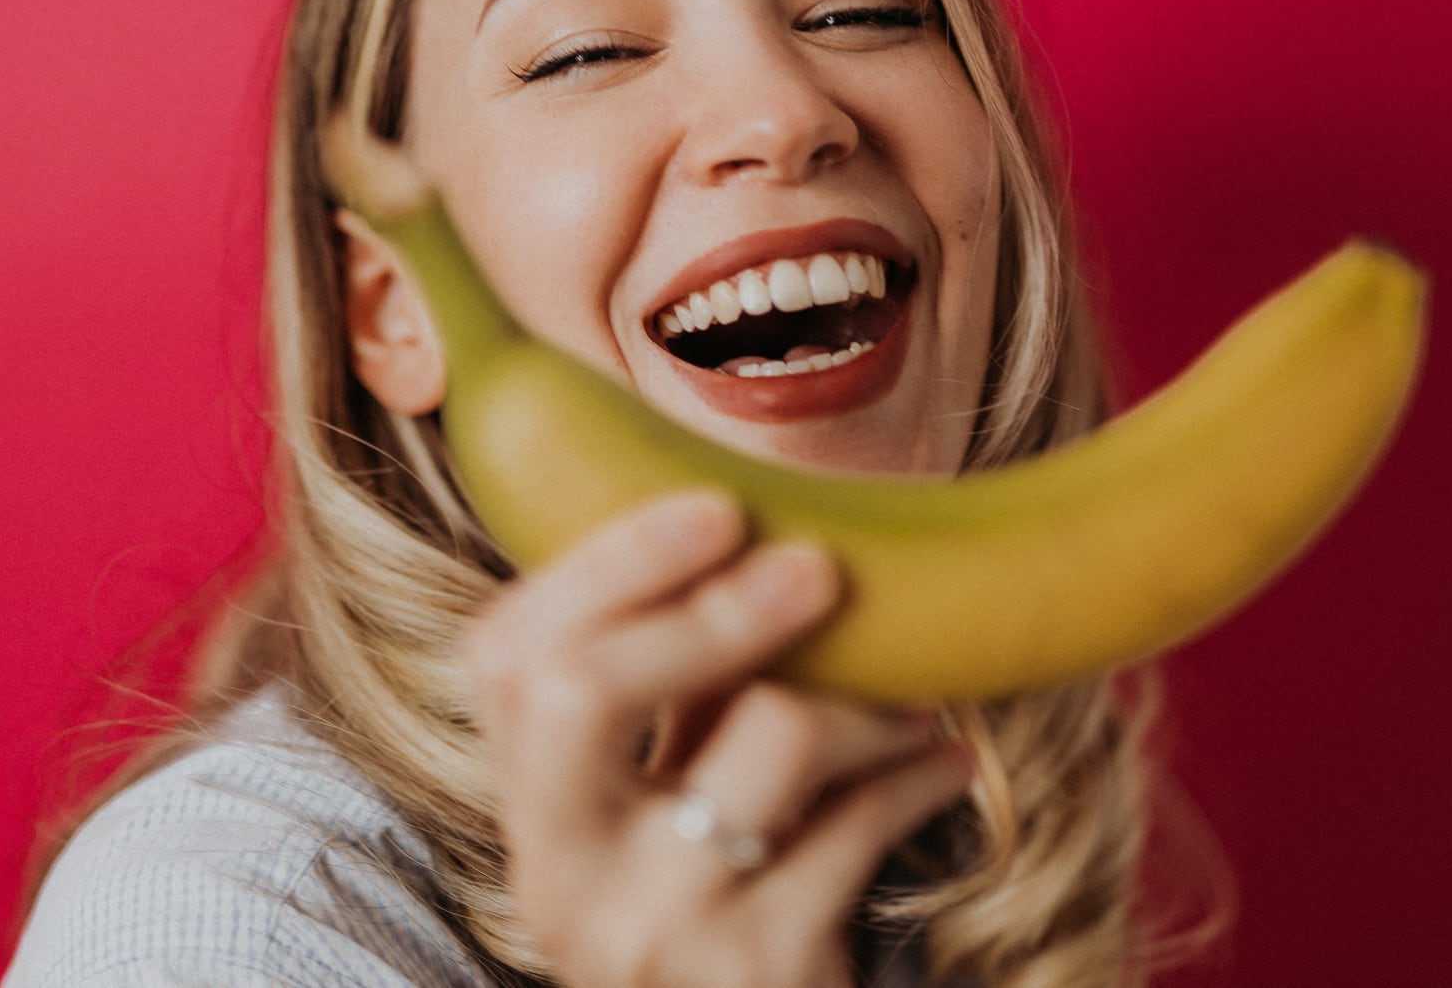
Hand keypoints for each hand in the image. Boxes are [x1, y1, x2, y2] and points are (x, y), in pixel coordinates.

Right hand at [461, 490, 974, 987]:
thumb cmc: (719, 915)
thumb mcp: (658, 814)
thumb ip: (665, 701)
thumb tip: (742, 537)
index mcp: (530, 813)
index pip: (507, 656)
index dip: (604, 564)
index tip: (715, 509)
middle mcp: (563, 873)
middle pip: (586, 685)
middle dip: (712, 604)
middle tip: (817, 569)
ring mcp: (654, 926)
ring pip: (769, 731)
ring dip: (864, 705)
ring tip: (913, 706)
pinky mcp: (758, 968)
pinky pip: (860, 820)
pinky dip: (917, 777)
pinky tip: (944, 763)